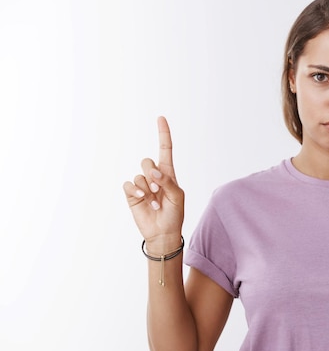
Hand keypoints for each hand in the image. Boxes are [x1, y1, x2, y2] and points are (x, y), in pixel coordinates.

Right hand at [123, 116, 184, 247]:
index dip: (163, 134)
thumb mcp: (177, 197)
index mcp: (168, 174)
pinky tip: (142, 199)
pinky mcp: (132, 194)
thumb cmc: (174, 214)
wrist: (163, 232)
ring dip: (147, 189)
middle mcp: (153, 176)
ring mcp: (142, 185)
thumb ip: (168, 181)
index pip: (165, 149)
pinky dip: (135, 190)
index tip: (161, 118)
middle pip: (147, 161)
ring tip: (155, 201)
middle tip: (159, 190)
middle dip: (152, 174)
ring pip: (139, 175)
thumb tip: (154, 171)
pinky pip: (129, 184)